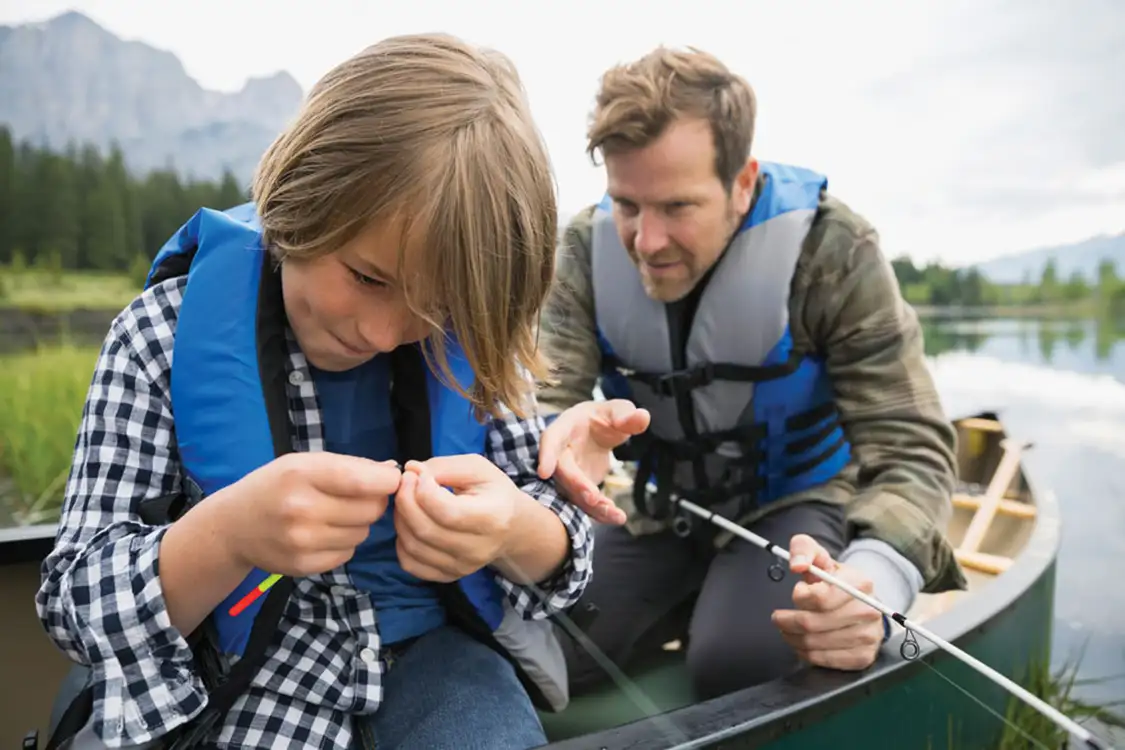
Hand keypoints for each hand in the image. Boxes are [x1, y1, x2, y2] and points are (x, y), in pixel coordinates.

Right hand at [221, 451, 399, 576]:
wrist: (233, 525)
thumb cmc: (276, 485)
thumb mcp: (304, 463)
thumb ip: (350, 466)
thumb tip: (392, 472)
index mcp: (302, 474)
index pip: (362, 481)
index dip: (387, 481)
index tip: (391, 479)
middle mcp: (301, 509)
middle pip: (370, 509)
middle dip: (374, 502)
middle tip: (357, 497)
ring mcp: (301, 541)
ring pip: (362, 533)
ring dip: (358, 524)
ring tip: (334, 515)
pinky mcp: (303, 566)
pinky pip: (348, 553)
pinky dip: (344, 543)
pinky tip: (324, 534)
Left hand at [394, 456, 520, 582]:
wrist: (512, 528)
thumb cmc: (494, 493)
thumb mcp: (478, 468)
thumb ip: (444, 466)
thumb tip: (410, 470)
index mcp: (492, 518)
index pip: (447, 512)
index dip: (422, 490)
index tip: (417, 474)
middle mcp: (478, 549)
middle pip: (426, 530)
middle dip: (405, 501)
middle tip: (405, 482)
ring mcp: (463, 567)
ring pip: (414, 547)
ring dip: (401, 518)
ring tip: (407, 499)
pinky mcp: (449, 576)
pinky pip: (411, 564)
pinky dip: (401, 542)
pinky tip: (410, 523)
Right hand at [537, 400, 649, 524]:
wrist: (598, 431)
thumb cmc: (603, 417)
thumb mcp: (618, 410)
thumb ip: (627, 414)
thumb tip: (642, 418)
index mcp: (565, 427)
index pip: (551, 439)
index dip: (546, 455)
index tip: (544, 472)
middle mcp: (561, 453)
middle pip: (562, 472)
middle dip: (576, 486)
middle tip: (594, 498)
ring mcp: (568, 474)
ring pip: (573, 494)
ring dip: (592, 506)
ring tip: (615, 515)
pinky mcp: (578, 489)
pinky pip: (585, 503)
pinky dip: (600, 512)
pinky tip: (617, 517)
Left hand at [770, 534, 884, 670]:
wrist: (860, 602)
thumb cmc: (834, 580)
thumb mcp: (818, 556)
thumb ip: (803, 549)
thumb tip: (797, 564)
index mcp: (859, 583)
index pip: (819, 598)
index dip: (799, 597)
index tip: (796, 593)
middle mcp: (868, 611)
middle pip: (812, 623)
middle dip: (787, 621)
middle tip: (778, 618)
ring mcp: (868, 636)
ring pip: (815, 643)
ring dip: (792, 638)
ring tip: (787, 629)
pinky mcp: (863, 657)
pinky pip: (824, 660)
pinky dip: (806, 653)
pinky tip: (802, 643)